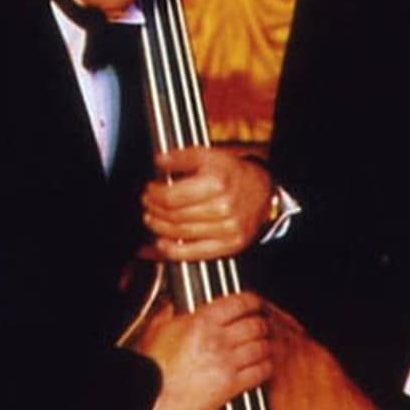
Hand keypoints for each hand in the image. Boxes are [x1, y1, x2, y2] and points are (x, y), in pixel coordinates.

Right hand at [139, 292, 272, 409]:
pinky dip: (266, 367)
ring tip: (266, 345)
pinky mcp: (230, 386)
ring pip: (261, 348)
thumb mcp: (159, 329)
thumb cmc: (151, 365)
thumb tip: (175, 306)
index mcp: (202, 320)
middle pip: (256, 325)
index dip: (253, 302)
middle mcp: (218, 339)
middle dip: (262, 324)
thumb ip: (172, 314)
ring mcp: (226, 362)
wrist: (151, 395)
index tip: (256, 304)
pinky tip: (265, 366)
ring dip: (267, 346)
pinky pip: (259, 373)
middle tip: (263, 325)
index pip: (240, 303)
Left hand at [142, 147, 273, 261]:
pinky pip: (194, 254)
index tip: (149, 190)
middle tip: (147, 203)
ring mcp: (228, 229)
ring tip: (152, 219)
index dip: (154, 194)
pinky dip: (173, 251)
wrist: (261, 191)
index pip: (171, 197)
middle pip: (174, 216)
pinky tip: (162, 243)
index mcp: (217, 184)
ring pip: (181, 234)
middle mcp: (224, 208)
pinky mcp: (230, 245)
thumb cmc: (234, 174)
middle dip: (153, 210)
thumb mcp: (209, 155)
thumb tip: (159, 161)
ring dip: (159, 228)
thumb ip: (181, 156)